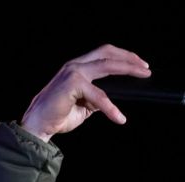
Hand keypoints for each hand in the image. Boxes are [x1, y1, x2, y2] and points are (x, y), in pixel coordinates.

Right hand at [20, 44, 149, 142]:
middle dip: (129, 57)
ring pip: (106, 65)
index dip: (123, 57)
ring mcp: (73, 72)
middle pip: (107, 52)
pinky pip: (98, 95)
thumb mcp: (83, 106)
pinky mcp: (72, 83)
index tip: (140, 65)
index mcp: (77, 68)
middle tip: (146, 68)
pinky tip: (118, 117)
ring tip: (142, 76)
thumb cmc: (57, 116)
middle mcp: (75, 65)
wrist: (38, 126)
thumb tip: (109, 101)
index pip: (104, 54)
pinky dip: (110, 107)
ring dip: (127, 69)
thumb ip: (95, 99)